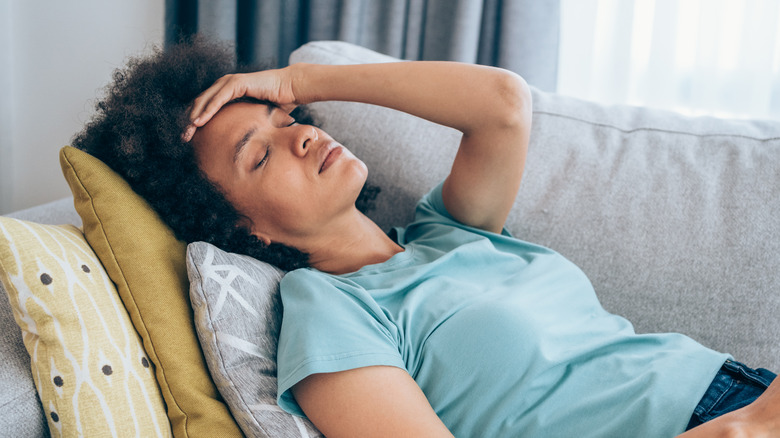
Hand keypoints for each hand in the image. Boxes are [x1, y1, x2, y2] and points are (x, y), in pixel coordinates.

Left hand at [183, 66, 298, 141]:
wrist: (293, 88)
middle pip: (200, 103)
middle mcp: (225, 85)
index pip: (205, 107)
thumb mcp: (256, 116)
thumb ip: (245, 123)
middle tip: (183, 138)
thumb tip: (243, 143)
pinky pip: (218, 98)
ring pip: (205, 100)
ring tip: (188, 133)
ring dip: (194, 117)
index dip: (195, 121)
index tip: (190, 138)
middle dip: (190, 121)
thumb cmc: (279, 103)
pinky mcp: (237, 83)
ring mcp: (230, 82)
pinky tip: (199, 122)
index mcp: (227, 92)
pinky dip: (207, 110)